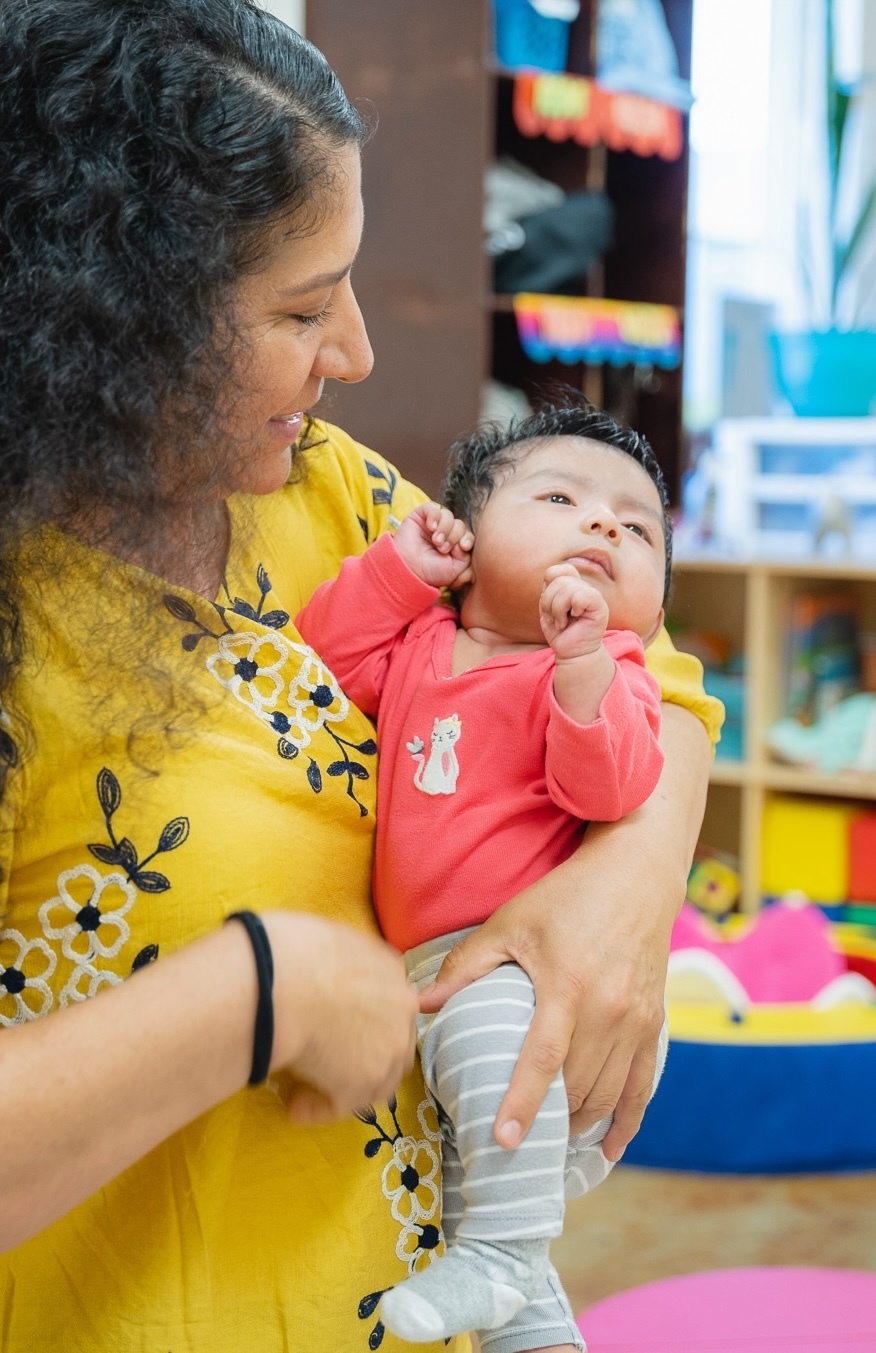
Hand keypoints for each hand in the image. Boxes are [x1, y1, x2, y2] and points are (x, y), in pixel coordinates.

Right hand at [263, 912, 418, 1122]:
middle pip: (391, 1041)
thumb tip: (319, 975)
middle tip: (328, 1064)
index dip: (363, 1020)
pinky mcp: (368, 1081)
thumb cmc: (289, 950)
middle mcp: (402, 1006)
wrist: (282, 980)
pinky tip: (296, 1108)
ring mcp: (390, 1046)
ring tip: (304, 1091)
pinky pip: (345, 1104)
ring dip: (344, 1087)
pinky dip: (321, 1108)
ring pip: (376, 1078)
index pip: (387, 1002)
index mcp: (390, 967)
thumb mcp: (323, 940)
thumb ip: (337, 960)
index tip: (337, 1030)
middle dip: (363, 1056)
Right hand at [393, 503, 473, 588]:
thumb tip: (463, 541)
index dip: (468, 538)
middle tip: (442, 549)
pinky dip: (435, 516)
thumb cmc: (431, 572)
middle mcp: (444, 532)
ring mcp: (433, 524)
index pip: (467, 534)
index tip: (463, 547)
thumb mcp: (456, 568)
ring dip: (445, 529)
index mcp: (454, 544)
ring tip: (436, 542)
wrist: (409, 570)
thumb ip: (466, 554)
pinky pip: (433, 507)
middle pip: (459, 524)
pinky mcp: (420, 516)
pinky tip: (431, 527)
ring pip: (448, 515)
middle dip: (454, 537)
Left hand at [419, 705, 710, 1157]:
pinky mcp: (655, 1022)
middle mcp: (609, 1009)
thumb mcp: (511, 921)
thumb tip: (421, 1005)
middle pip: (578, 1087)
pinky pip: (644, 1086)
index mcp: (568, 985)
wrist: (637, 873)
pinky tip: (605, 1148)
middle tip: (515, 1148)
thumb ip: (466, 965)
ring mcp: (637, 1019)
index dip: (522, 1104)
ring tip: (547, 1145)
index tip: (502, 1140)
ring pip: (609, 1094)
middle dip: (547, 1124)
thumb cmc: (568, 895)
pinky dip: (626, 1122)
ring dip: (579, 1125)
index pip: (543, 1059)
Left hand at [540, 563, 608, 660]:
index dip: (547, 587)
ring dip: (557, 610)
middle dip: (549, 603)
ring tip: (562, 622)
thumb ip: (549, 590)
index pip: (554, 571)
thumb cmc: (560, 633)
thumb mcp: (547, 609)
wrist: (572, 653)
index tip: (549, 606)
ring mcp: (592, 596)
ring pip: (566, 587)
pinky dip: (572, 609)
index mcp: (571, 586)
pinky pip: (581, 596)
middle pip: (558, 580)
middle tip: (555, 619)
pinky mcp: (600, 606)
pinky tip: (574, 620)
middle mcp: (583, 587)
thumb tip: (550, 576)